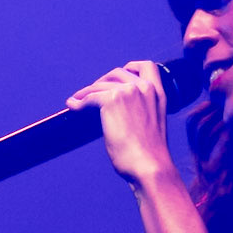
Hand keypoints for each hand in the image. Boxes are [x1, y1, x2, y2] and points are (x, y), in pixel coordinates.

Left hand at [66, 60, 175, 187]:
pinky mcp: (111, 101)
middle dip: (103, 81)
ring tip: (78, 100)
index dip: (130, 68)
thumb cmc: (150, 155)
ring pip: (101, 85)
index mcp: (158, 93)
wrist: (149, 166)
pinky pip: (90, 97)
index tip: (119, 76)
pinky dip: (79, 102)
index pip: (147, 66)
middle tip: (92, 92)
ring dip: (87, 92)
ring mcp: (127, 92)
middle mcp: (144, 88)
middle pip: (117, 73)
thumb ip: (143, 111)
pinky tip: (74, 106)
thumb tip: (121, 110)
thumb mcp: (154, 124)